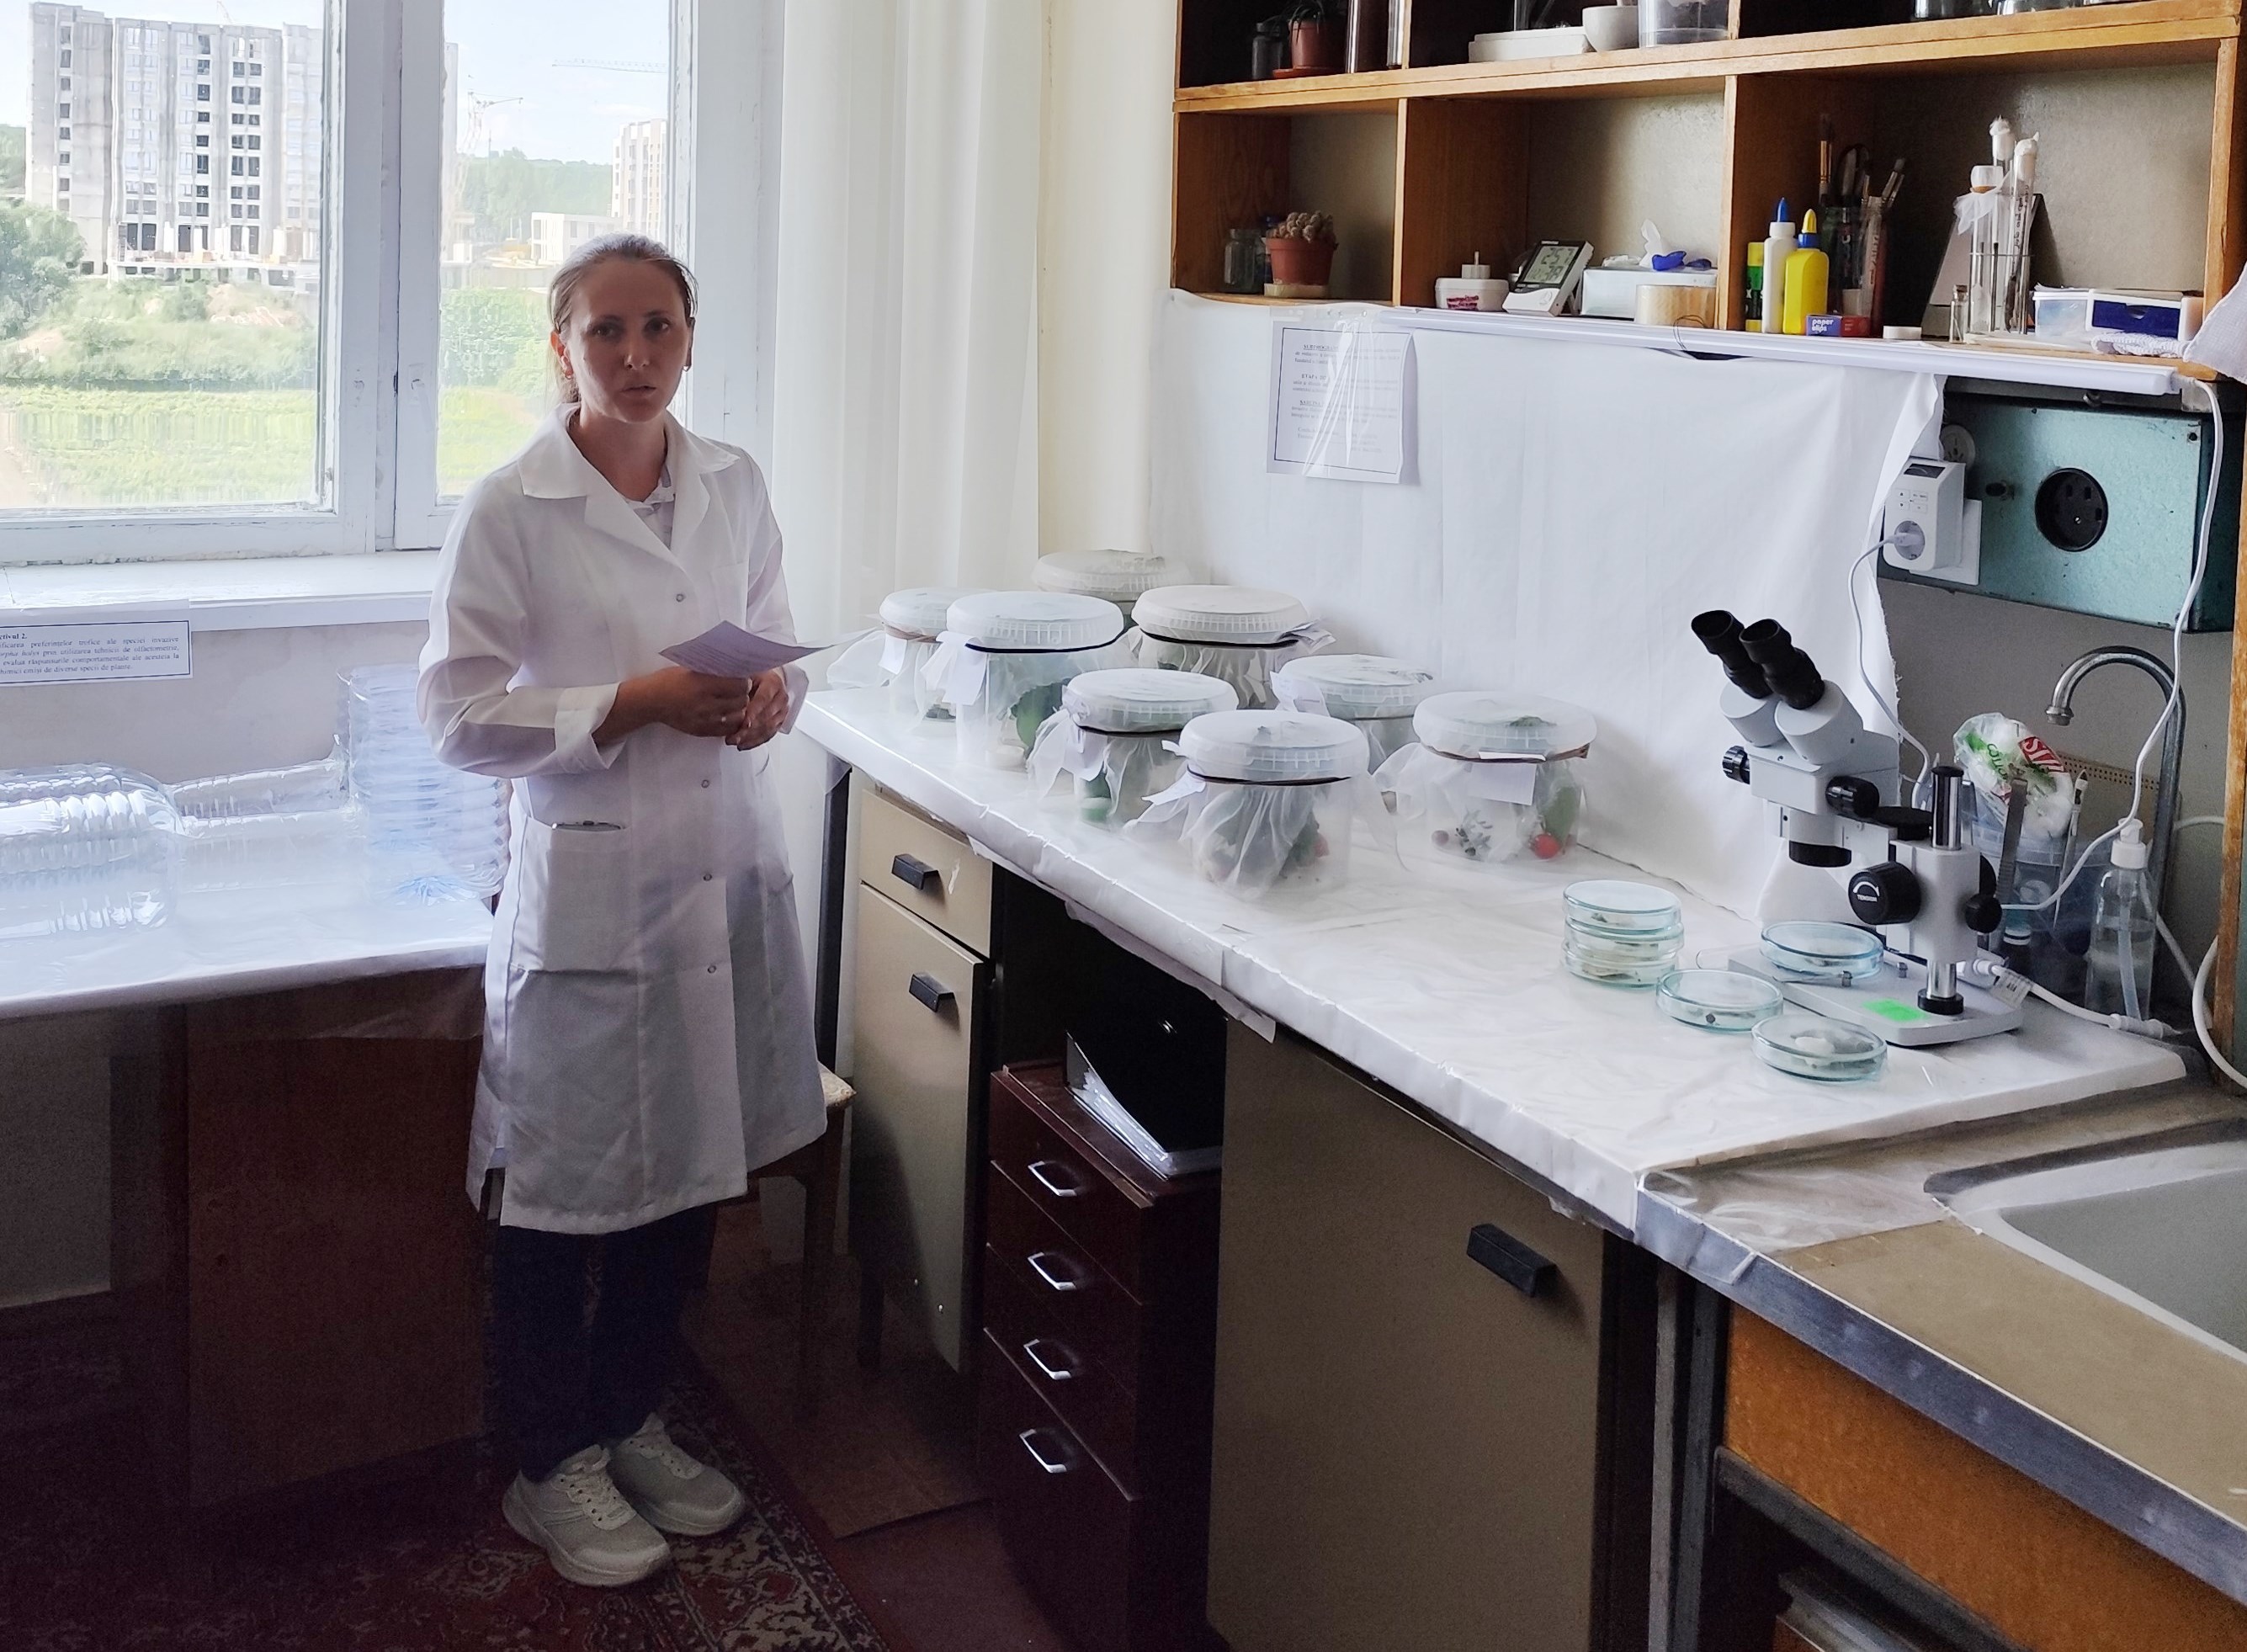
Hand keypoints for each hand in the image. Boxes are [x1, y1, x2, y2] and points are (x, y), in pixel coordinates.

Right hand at [603, 667, 750, 742]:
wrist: (650, 701)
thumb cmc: (668, 681)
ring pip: (738, 717)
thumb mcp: (691, 669)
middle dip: (743, 695)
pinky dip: (730, 722)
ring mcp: (705, 720)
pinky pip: (727, 729)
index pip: (740, 685)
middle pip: (741, 701)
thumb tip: (735, 668)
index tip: (741, 679)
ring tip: (732, 703)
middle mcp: (706, 704)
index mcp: (704, 685)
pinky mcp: (702, 731)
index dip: (744, 681)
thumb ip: (713, 671)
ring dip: (738, 709)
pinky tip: (725, 714)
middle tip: (738, 690)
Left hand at [727, 670, 790, 750]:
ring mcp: (781, 710)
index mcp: (773, 683)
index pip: (763, 700)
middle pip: (766, 717)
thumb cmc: (752, 675)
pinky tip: (744, 744)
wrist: (765, 678)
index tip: (743, 723)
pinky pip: (769, 734)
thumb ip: (738, 683)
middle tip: (733, 736)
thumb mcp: (745, 673)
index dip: (753, 712)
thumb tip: (723, 691)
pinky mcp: (779, 721)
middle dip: (749, 730)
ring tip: (736, 741)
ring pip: (768, 728)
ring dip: (751, 738)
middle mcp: (780, 697)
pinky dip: (755, 741)